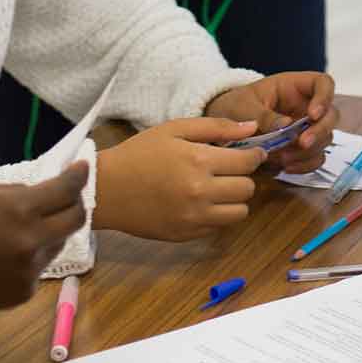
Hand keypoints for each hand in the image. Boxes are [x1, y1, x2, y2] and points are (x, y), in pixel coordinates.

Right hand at [0, 160, 89, 322]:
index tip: (82, 168)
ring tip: (18, 229)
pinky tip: (1, 255)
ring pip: (56, 243)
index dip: (79, 176)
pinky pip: (37, 267)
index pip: (67, 189)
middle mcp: (31, 242)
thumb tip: (39, 192)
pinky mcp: (22, 293)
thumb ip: (13, 191)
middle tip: (64, 197)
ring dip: (49, 231)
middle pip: (77, 219)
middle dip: (75, 203)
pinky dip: (28, 257)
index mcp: (18, 211)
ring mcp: (28, 271)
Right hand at [93, 118, 264, 240]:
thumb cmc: (140, 153)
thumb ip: (217, 127)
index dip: (254, 156)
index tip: (252, 153)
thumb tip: (253, 128)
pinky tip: (201, 202)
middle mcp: (201, 193)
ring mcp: (193, 218)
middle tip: (230, 170)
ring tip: (219, 188)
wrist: (106, 190)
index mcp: (199, 161)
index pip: (248, 162)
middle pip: (247, 189)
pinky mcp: (186, 235)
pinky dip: (216, 215)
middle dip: (244, 177)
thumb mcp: (175, 129)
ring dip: (235, 199)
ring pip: (239, 213)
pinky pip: (218, 227)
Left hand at [204, 73, 339, 173]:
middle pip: (331, 115)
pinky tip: (287, 167)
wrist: (224, 128)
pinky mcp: (302, 149)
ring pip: (325, 139)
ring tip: (283, 158)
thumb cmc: (236, 106)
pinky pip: (314, 158)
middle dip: (320, 131)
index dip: (324, 98)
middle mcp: (307, 107)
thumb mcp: (243, 106)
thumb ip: (262, 114)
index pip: (323, 84)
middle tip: (302, 143)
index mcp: (295, 87)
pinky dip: (304, 165)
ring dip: (308, 152)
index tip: (312, 114)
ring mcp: (306, 129)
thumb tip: (285, 124)